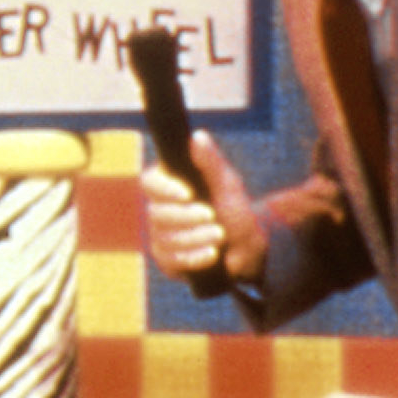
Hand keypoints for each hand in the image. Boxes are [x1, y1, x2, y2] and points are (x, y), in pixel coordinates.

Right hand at [140, 131, 263, 283]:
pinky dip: (194, 257)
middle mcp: (159, 209)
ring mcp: (160, 235)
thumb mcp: (227, 183)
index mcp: (169, 185)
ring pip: (165, 238)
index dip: (164, 189)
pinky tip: (212, 254)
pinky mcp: (167, 259)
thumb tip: (197, 137)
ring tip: (220, 234)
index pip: (149, 183)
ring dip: (195, 237)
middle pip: (156, 213)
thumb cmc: (235, 210)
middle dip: (186, 217)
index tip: (188, 193)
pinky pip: (171, 259)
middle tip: (212, 216)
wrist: (247, 247)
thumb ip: (211, 162)